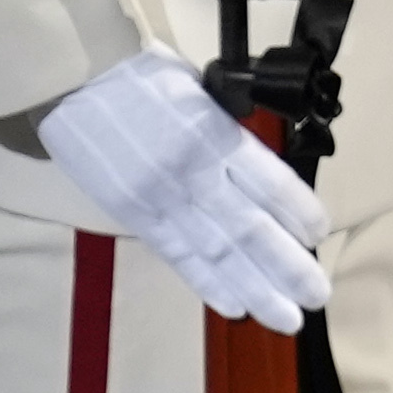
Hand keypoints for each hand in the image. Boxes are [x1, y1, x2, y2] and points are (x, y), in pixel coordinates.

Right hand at [35, 52, 331, 330]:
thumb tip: (256, 171)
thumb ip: (227, 131)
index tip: (319, 235)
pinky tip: (235, 306)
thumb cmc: (140, 75)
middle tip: (317, 294)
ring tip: (286, 317)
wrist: (73, 79)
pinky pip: (177, 255)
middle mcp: (193, 171)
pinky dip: (208, 283)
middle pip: (250, 228)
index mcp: (214, 132)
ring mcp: (162, 198)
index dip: (300, 214)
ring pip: (218, 252)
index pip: (271, 182)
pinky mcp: (134, 214)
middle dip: (288, 267)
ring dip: (256, 288)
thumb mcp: (198, 89)